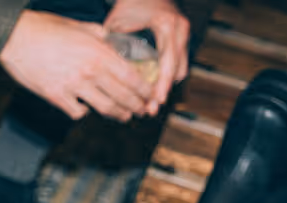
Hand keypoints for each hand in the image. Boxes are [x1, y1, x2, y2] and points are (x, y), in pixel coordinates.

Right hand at [0, 10, 153, 120]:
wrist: (14, 37)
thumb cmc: (45, 28)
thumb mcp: (78, 26)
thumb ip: (99, 36)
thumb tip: (111, 40)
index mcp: (98, 52)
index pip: (131, 77)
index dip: (144, 90)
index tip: (150, 95)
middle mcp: (89, 71)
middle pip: (122, 97)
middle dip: (136, 106)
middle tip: (142, 110)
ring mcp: (73, 86)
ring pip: (104, 108)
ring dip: (118, 114)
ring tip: (125, 116)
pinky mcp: (56, 97)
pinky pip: (78, 112)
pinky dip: (84, 112)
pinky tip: (86, 109)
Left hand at [104, 0, 189, 114]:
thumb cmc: (130, 3)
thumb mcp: (118, 22)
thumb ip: (113, 44)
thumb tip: (102, 72)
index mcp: (166, 25)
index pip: (167, 60)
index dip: (162, 83)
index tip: (155, 100)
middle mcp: (179, 30)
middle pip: (177, 69)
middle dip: (164, 91)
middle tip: (151, 109)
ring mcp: (183, 34)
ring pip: (181, 69)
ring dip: (167, 86)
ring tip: (152, 103)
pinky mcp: (182, 39)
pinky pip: (180, 64)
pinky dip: (169, 77)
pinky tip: (156, 89)